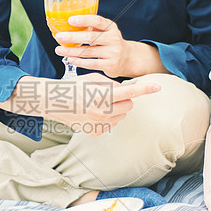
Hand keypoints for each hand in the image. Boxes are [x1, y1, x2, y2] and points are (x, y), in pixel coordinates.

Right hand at [34, 73, 160, 135]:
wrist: (53, 103)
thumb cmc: (72, 87)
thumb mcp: (92, 79)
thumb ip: (111, 84)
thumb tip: (124, 90)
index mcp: (102, 96)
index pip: (129, 92)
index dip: (145, 89)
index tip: (157, 87)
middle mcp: (102, 112)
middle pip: (128, 104)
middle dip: (124, 98)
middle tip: (111, 94)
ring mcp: (99, 124)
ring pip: (121, 115)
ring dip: (116, 108)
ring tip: (99, 103)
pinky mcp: (95, 132)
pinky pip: (111, 124)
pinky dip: (108, 117)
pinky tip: (94, 112)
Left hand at [53, 15, 162, 77]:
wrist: (127, 58)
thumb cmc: (110, 43)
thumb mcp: (106, 32)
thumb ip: (92, 28)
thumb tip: (66, 25)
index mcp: (111, 27)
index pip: (98, 21)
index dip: (84, 20)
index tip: (70, 20)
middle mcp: (114, 39)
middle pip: (91, 37)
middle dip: (72, 37)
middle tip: (59, 37)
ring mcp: (113, 53)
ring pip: (88, 52)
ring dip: (71, 51)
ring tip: (59, 50)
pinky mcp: (110, 65)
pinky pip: (91, 64)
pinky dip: (79, 62)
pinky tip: (70, 59)